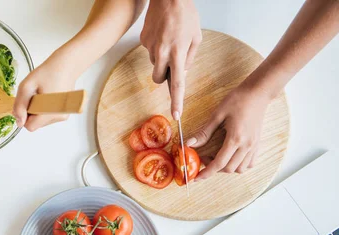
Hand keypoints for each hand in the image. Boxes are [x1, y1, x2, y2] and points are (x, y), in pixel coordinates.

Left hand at [13, 55, 77, 131]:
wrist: (67, 65)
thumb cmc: (47, 72)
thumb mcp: (27, 85)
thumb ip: (20, 105)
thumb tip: (18, 122)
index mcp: (49, 112)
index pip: (30, 126)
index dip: (24, 115)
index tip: (26, 101)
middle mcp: (58, 117)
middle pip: (35, 124)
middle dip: (31, 112)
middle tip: (34, 95)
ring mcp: (63, 116)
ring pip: (41, 121)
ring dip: (37, 111)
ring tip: (42, 94)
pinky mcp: (64, 114)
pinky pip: (48, 117)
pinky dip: (44, 110)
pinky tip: (47, 97)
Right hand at [140, 0, 201, 118]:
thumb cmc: (185, 15)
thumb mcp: (196, 38)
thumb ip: (189, 59)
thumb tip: (181, 74)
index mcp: (177, 53)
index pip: (177, 84)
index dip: (176, 101)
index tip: (176, 115)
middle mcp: (161, 52)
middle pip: (158, 79)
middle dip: (164, 76)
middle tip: (172, 61)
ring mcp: (150, 47)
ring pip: (154, 64)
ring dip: (161, 58)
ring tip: (169, 40)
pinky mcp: (143, 41)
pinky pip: (149, 52)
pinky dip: (156, 47)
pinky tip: (161, 34)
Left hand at [187, 85, 271, 179]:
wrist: (258, 93)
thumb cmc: (237, 100)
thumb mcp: (217, 115)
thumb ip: (204, 132)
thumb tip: (189, 144)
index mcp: (235, 139)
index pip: (219, 163)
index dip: (206, 173)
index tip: (196, 178)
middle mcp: (247, 146)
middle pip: (229, 169)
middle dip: (214, 169)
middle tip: (204, 159)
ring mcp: (254, 146)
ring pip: (240, 169)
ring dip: (227, 167)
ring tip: (217, 157)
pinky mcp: (258, 144)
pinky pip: (250, 163)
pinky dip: (239, 164)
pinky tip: (231, 156)